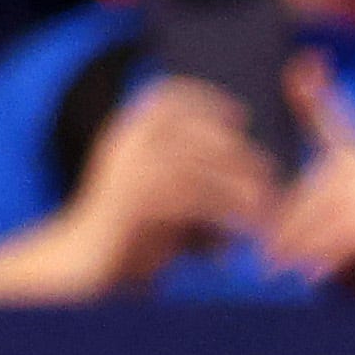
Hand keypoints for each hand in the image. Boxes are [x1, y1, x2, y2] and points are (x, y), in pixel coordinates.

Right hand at [64, 70, 279, 290]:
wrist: (84, 260)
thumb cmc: (129, 226)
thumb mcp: (157, 186)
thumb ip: (188, 166)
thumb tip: (247, 155)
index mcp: (124, 131)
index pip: (166, 95)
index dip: (204, 98)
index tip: (240, 115)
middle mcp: (123, 144)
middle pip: (192, 132)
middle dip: (236, 150)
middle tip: (270, 170)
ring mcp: (126, 172)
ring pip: (196, 166)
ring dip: (235, 184)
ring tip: (265, 203)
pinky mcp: (134, 204)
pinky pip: (190, 200)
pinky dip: (221, 213)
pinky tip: (241, 228)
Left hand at [256, 69, 354, 300]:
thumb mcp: (350, 250)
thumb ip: (321, 229)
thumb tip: (274, 235)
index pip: (341, 126)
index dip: (317, 96)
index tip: (304, 62)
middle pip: (328, 176)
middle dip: (292, 218)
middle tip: (267, 259)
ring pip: (341, 200)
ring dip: (306, 238)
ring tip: (282, 269)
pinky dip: (333, 248)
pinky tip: (315, 274)